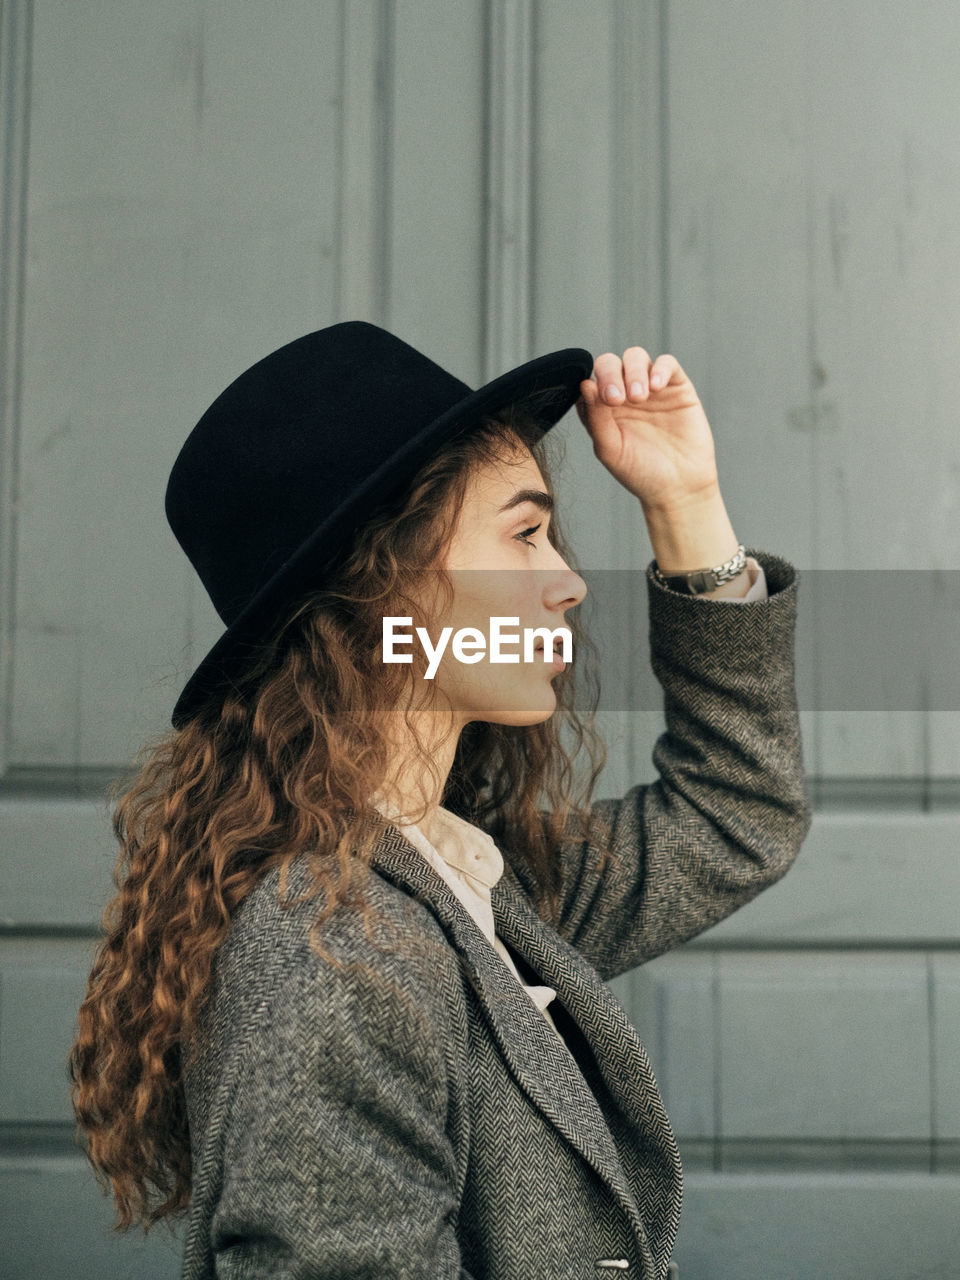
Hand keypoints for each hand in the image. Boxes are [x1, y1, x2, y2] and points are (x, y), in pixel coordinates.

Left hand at [576, 347, 719, 510]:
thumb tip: (585, 384)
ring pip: (635, 357)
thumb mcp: (611, 449)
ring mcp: (650, 389)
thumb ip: (596, 418)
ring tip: (640, 397)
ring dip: (633, 371)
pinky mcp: (676, 387)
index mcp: (602, 409)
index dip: (594, 384)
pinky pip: (667, 364)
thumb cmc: (641, 473)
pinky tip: (656, 387)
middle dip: (610, 374)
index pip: (590, 381)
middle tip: (618, 400)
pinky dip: (660, 369)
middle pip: (610, 363)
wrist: (679, 487)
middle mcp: (624, 394)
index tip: (604, 402)